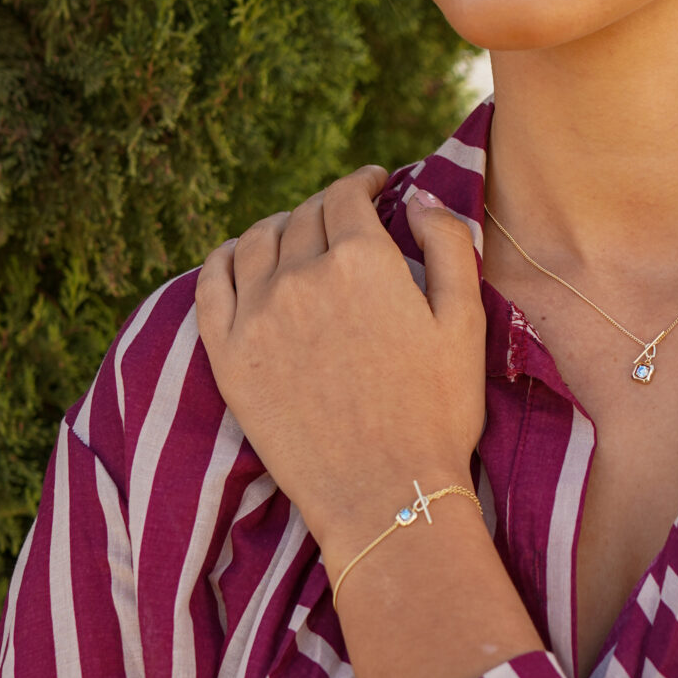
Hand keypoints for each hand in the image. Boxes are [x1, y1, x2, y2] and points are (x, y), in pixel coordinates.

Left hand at [195, 167, 485, 575]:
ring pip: (256, 242)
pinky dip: (224, 258)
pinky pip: (211, 283)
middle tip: (343, 218)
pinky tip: (238, 256)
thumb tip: (420, 197)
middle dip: (327, 208)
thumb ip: (449, 246)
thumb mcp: (466, 322)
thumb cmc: (437, 412)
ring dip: (279, 227)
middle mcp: (301, 275)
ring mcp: (256, 314)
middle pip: (304, 217)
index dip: (362, 183)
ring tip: (295, 233)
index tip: (374, 185)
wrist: (386, 494)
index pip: (348, 196)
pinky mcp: (226, 355)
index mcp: (362, 260)